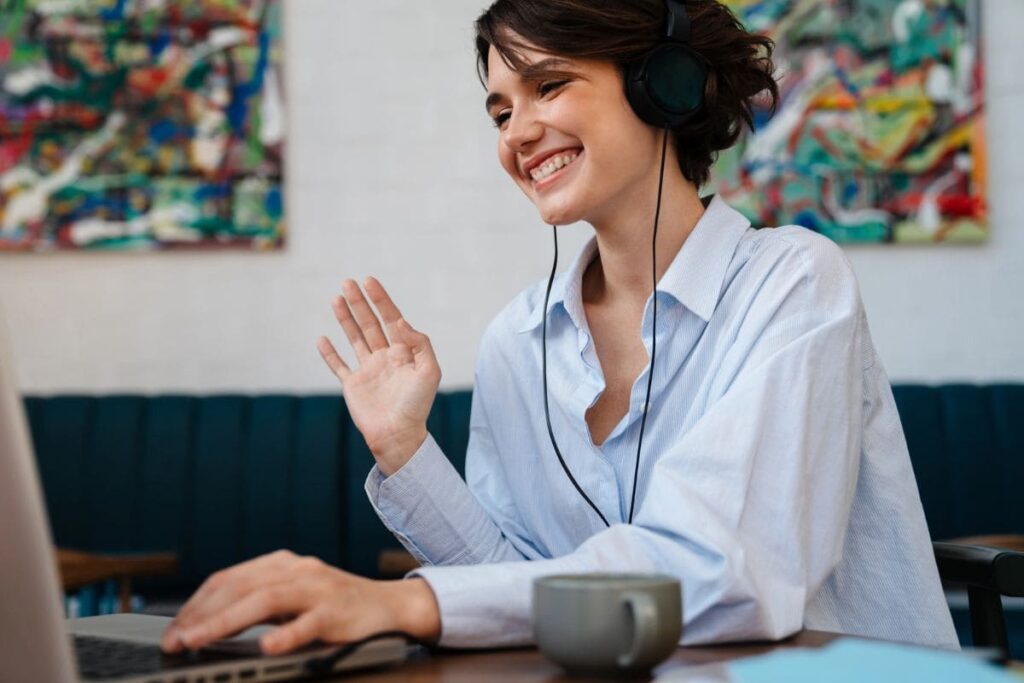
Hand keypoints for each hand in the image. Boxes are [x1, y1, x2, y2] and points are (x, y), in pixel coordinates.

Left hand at [160, 550, 440, 654]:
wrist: (388, 605)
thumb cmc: (333, 606)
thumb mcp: (293, 598)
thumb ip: (257, 606)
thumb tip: (205, 626)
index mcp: (281, 564)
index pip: (228, 578)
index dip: (196, 604)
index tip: (172, 630)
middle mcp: (296, 570)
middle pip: (240, 587)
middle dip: (202, 616)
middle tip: (175, 642)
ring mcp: (318, 588)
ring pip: (265, 600)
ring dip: (226, 622)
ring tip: (199, 641)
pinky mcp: (338, 610)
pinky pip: (309, 622)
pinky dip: (286, 634)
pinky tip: (266, 648)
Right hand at [317, 277, 440, 474]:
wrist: (398, 434)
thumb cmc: (418, 404)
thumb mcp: (429, 371)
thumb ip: (419, 344)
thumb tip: (400, 321)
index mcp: (403, 352)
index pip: (391, 319)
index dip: (381, 300)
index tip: (369, 281)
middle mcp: (384, 357)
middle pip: (370, 324)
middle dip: (360, 302)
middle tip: (348, 282)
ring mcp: (368, 370)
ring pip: (354, 338)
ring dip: (345, 318)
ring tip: (336, 298)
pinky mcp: (353, 385)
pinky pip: (338, 365)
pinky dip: (329, 353)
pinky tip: (322, 338)